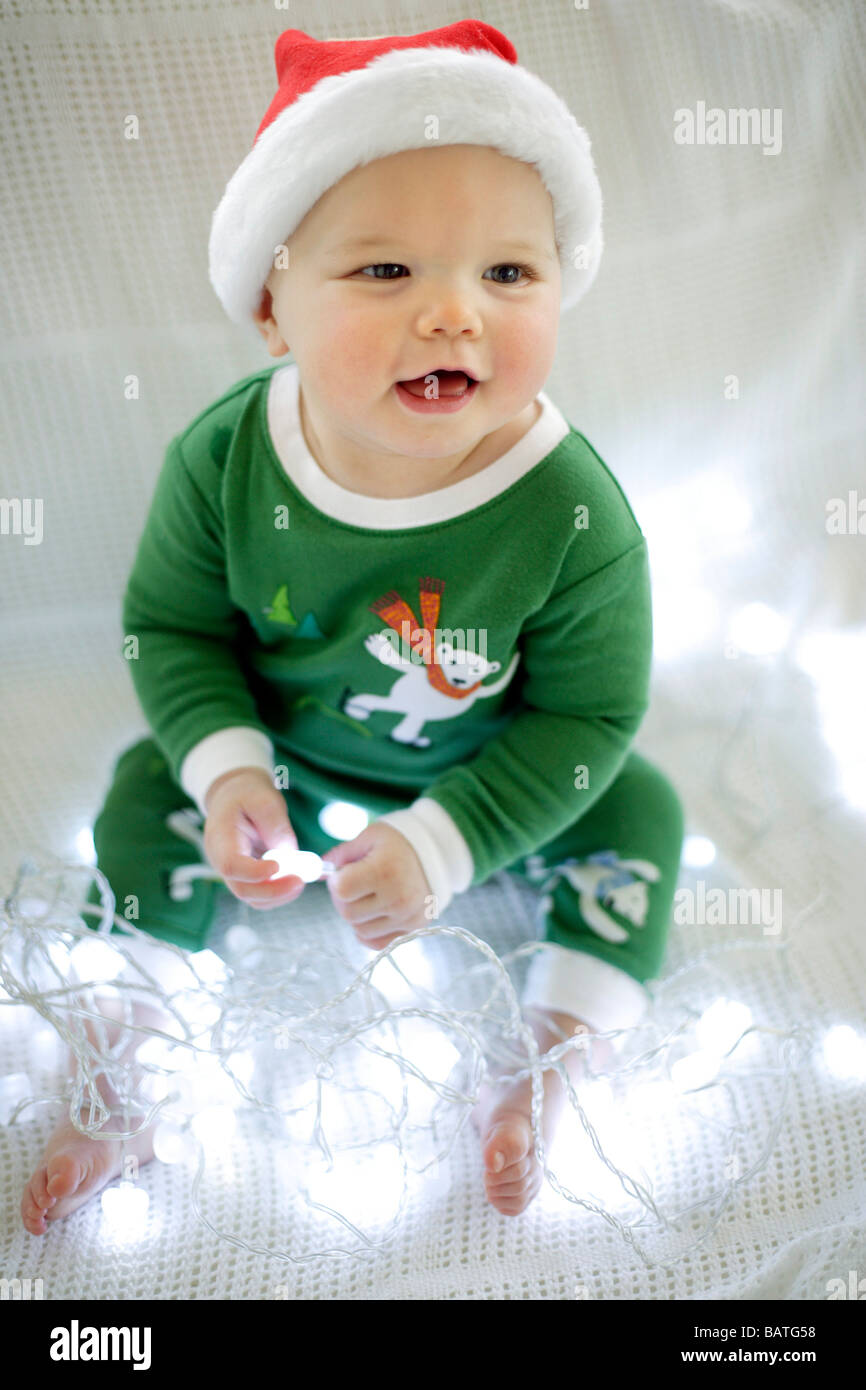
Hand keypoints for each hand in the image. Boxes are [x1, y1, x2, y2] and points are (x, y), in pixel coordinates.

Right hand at [202, 767, 305, 909]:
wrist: (234, 795)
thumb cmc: (247, 794)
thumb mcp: (264, 799)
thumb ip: (276, 827)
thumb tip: (289, 856)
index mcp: (220, 837)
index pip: (230, 865)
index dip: (254, 872)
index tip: (278, 867)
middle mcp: (220, 860)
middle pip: (242, 888)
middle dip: (274, 890)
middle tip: (300, 880)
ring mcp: (232, 871)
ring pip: (252, 896)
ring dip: (279, 894)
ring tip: (301, 879)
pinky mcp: (245, 876)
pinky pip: (260, 893)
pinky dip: (279, 892)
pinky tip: (295, 879)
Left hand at [321, 821, 432, 949]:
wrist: (438, 853)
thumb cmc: (398, 843)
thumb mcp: (369, 837)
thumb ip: (341, 855)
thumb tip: (317, 871)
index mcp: (385, 871)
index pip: (341, 890)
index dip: (336, 881)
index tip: (344, 872)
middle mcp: (398, 898)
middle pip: (347, 913)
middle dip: (343, 899)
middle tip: (354, 884)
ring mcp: (408, 916)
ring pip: (359, 930)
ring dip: (356, 915)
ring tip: (368, 896)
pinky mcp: (414, 928)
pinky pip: (377, 943)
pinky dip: (368, 932)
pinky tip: (372, 914)